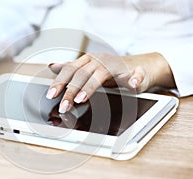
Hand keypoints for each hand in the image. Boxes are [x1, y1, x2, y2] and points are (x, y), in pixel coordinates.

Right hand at [46, 52, 175, 112]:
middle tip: (62, 105)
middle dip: (69, 90)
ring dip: (59, 82)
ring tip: (50, 94)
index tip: (78, 100)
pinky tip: (51, 67)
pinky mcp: (83, 62)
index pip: (95, 77)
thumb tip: (135, 81)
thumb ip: (138, 79)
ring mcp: (88, 59)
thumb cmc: (135, 73)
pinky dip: (60, 67)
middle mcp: (97, 59)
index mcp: (110, 64)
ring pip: (70, 68)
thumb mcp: (142, 78)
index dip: (87, 89)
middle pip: (79, 74)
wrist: (133, 63)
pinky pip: (70, 64)